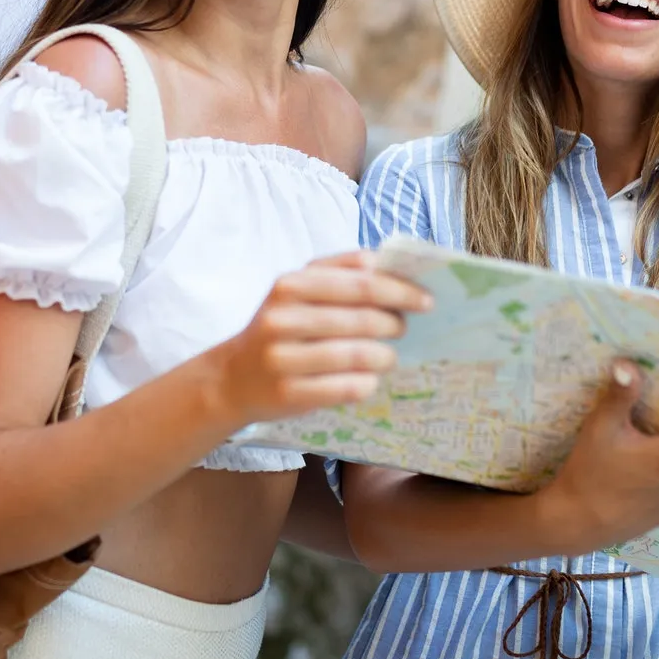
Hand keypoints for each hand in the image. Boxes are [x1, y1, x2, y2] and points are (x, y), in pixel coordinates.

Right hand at [204, 250, 432, 425]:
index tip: (425, 299)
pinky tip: (370, 379)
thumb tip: (389, 265)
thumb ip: (340, 273)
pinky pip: (346, 387)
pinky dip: (367, 383)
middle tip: (403, 328)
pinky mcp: (287, 393)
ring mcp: (282, 357)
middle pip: (361, 318)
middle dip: (394, 323)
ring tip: (389, 356)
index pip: (360, 282)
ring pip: (356, 354)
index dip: (399, 290)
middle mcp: (282, 318)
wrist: (232, 377)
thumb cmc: (279, 329)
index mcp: (289, 285)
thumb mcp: (297, 291)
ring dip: (384, 356)